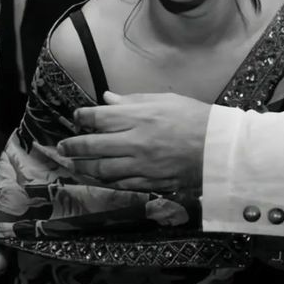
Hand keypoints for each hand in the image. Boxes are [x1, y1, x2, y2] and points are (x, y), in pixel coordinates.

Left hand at [56, 91, 209, 192]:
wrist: (220, 148)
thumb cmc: (195, 118)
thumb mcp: (165, 100)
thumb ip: (133, 101)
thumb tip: (107, 99)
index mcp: (138, 118)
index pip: (98, 118)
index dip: (82, 118)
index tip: (77, 118)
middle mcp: (135, 142)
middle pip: (93, 146)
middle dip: (73, 146)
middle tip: (62, 147)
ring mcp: (141, 165)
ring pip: (102, 169)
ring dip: (84, 167)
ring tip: (74, 164)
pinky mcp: (150, 182)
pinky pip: (121, 184)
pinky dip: (106, 181)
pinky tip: (99, 177)